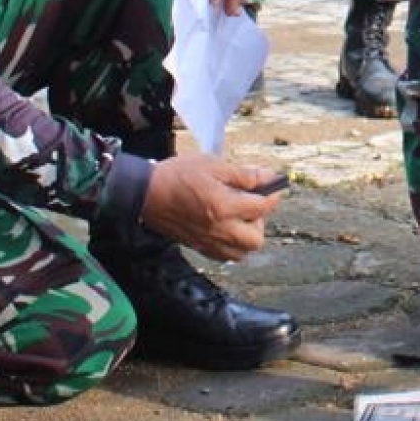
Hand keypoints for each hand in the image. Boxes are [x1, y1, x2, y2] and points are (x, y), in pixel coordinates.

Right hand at [139, 151, 284, 260]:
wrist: (145, 193)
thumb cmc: (176, 175)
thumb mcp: (213, 165)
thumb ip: (243, 174)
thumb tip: (267, 177)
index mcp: (223, 206)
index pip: (262, 206)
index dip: (273, 194)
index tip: (274, 186)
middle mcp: (219, 229)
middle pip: (257, 238)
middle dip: (261, 220)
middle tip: (252, 203)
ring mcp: (208, 241)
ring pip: (243, 252)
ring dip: (248, 235)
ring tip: (239, 217)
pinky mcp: (198, 246)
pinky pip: (225, 256)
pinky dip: (233, 245)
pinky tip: (227, 228)